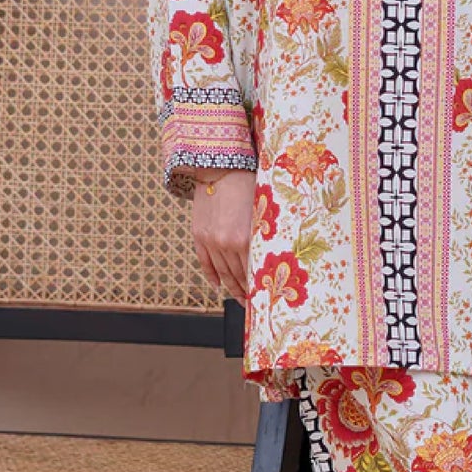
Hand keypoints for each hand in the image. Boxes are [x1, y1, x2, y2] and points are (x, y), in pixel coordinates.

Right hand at [191, 167, 255, 303]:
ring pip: (222, 273)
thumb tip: (272, 256)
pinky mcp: (199, 235)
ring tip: (240, 298)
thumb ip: (264, 236)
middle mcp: (226, 243)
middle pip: (237, 276)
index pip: (253, 272)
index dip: (259, 287)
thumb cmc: (249, 185)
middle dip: (246, 292)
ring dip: (232, 287)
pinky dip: (212, 277)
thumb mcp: (262, 212)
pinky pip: (205, 263)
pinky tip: (219, 287)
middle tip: (254, 303)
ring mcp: (210, 241)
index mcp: (245, 238)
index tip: (265, 298)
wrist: (220, 167)